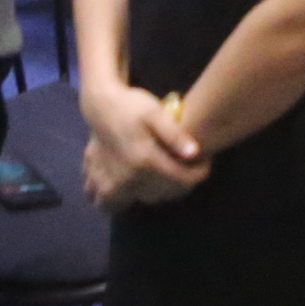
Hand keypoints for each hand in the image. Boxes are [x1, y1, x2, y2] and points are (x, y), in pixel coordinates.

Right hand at [78, 80, 204, 209]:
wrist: (100, 103)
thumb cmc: (131, 105)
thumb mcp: (155, 112)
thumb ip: (175, 134)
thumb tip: (194, 153)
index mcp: (144, 161)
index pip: (181, 180)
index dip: (199, 175)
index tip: (205, 164)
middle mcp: (128, 177)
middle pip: (165, 193)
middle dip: (180, 184)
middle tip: (186, 168)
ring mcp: (111, 183)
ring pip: (140, 202)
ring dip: (154, 195)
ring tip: (161, 178)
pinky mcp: (99, 182)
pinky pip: (109, 202)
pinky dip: (121, 199)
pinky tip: (133, 185)